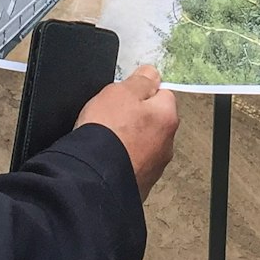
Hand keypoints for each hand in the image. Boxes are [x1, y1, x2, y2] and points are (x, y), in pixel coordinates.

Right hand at [76, 64, 177, 200]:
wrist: (92, 178)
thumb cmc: (107, 132)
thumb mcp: (119, 92)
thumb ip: (140, 81)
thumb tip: (151, 74)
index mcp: (167, 117)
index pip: (162, 93)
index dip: (140, 92)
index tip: (124, 97)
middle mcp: (167, 144)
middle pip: (153, 120)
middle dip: (136, 117)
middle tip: (112, 117)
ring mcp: (155, 167)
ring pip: (143, 143)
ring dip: (129, 140)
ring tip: (106, 140)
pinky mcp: (140, 185)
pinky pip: (132, 164)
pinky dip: (122, 160)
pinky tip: (106, 158)